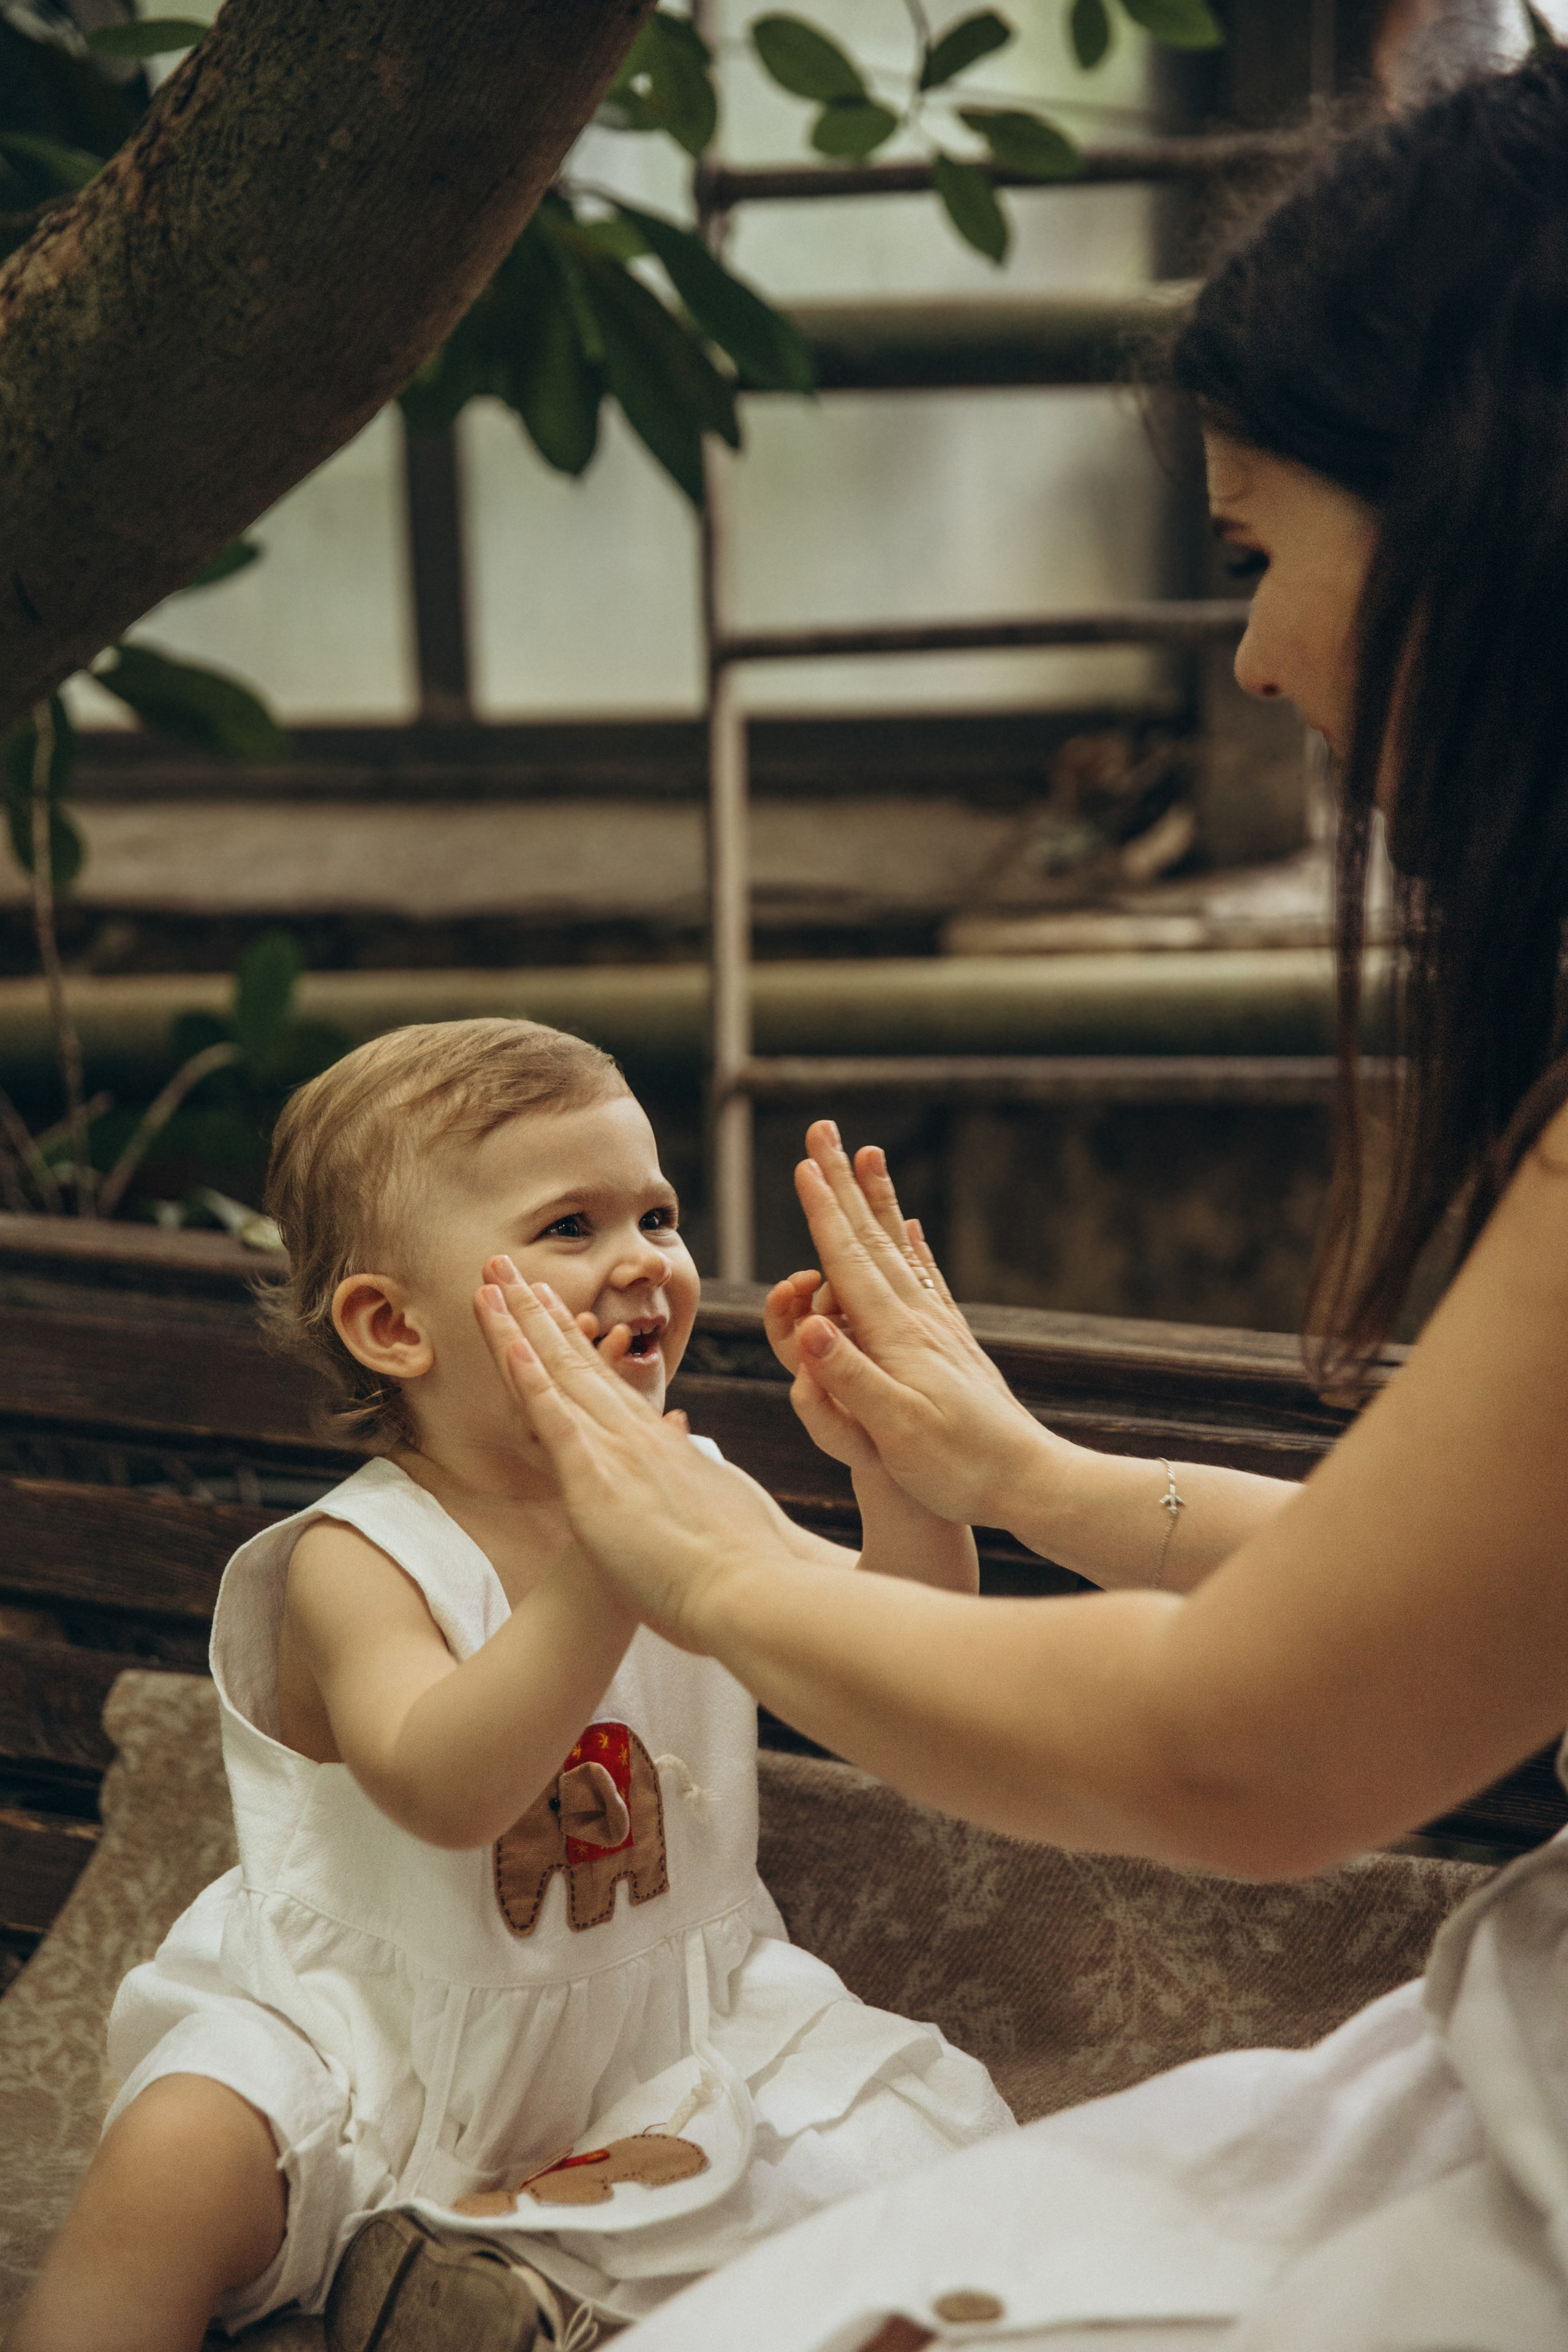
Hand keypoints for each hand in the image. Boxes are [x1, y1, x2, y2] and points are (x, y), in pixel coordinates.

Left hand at [473, 1263, 829, 1650]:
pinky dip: (531, 1378)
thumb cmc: (747, 1567)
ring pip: (556, 1373)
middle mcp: (634, 1435)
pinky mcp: (598, 1482)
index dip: (569, 1337)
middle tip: (502, 1265)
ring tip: (491, 1280)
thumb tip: (681, 1439)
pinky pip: (555, 1419)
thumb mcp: (718, 1508)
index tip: (544, 1301)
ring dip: (519, 1324)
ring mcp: (616, 1453)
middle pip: (573, 1361)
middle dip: (534, 1310)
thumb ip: (692, 1475)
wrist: (756, 1593)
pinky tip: (510, 1342)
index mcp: (658, 1443)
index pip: (602, 1378)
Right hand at [787, 1124, 1077, 1535]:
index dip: (823, 1213)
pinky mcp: (954, 1345)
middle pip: (871, 1238)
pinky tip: (910, 1230)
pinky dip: (912, 1246)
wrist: (1032, 1483)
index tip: (804, 1164)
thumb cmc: (957, 1468)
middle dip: (842, 1184)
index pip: (849, 1262)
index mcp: (897, 1337)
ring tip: (865, 1157)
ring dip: (874, 1200)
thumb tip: (806, 1327)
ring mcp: (940, 1328)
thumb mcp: (894, 1432)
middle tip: (823, 1132)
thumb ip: (849, 1378)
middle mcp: (919, 1320)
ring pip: (897, 1248)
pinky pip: (926, 1279)